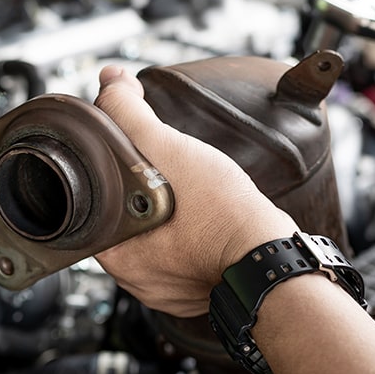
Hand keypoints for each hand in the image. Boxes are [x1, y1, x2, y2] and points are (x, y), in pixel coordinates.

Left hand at [92, 66, 297, 317]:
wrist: (276, 256)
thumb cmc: (227, 216)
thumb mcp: (170, 151)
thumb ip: (132, 115)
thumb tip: (110, 82)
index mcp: (118, 256)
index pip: (98, 203)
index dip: (115, 172)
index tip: (138, 159)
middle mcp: (136, 280)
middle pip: (127, 220)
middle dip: (145, 192)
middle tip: (172, 175)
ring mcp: (166, 289)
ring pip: (157, 237)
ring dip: (171, 213)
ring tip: (193, 195)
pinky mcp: (194, 291)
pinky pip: (184, 253)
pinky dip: (193, 233)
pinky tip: (207, 216)